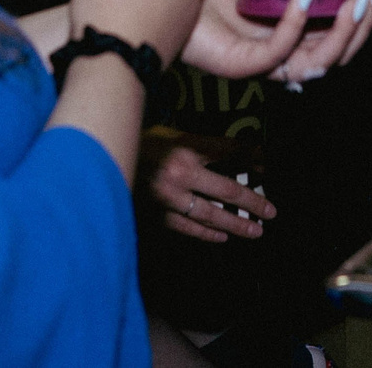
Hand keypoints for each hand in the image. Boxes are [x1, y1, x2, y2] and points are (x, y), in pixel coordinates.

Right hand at [141, 135, 276, 242]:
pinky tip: (222, 236)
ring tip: (255, 231)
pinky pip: (187, 228)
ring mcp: (168, 198)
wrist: (100, 160)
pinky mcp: (156, 215)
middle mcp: (179, 174)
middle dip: (252, 201)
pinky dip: (206, 233)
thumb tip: (231, 151)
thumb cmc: (137, 144)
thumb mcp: (169, 134)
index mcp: (183, 148)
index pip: (227, 153)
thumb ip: (197, 144)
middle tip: (271, 212)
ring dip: (235, 224)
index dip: (250, 159)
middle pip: (226, 189)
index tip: (266, 166)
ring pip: (210, 214)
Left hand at [180, 0, 371, 87]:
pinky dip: (295, 26)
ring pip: (315, 65)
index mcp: (285, 37)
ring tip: (352, 2)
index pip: (334, 39)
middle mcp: (277, 55)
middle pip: (334, 58)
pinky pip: (277, 55)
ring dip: (340, 32)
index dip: (360, 16)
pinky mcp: (240, 65)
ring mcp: (260, 63)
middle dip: (360, 27)